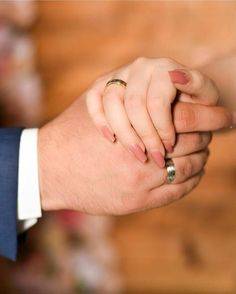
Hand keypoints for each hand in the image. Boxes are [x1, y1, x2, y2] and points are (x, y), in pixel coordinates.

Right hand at [38, 96, 231, 214]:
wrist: (51, 168)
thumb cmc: (73, 133)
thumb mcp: (97, 103)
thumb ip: (127, 97)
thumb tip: (155, 86)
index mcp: (137, 125)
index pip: (188, 117)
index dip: (208, 113)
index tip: (220, 113)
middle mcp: (143, 155)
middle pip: (194, 142)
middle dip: (207, 134)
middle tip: (213, 129)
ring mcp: (142, 183)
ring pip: (191, 168)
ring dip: (201, 157)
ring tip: (202, 151)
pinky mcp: (137, 203)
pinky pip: (179, 190)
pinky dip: (193, 179)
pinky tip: (193, 171)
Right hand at [86, 57, 218, 167]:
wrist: (174, 92)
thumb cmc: (192, 99)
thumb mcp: (204, 94)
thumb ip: (198, 86)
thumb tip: (184, 82)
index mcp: (164, 67)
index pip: (156, 102)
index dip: (162, 128)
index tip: (170, 148)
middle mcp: (139, 67)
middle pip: (133, 106)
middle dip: (145, 136)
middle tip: (156, 158)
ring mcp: (120, 74)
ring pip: (112, 104)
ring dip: (124, 133)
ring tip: (137, 153)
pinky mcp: (104, 84)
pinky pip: (94, 99)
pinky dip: (99, 118)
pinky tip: (111, 137)